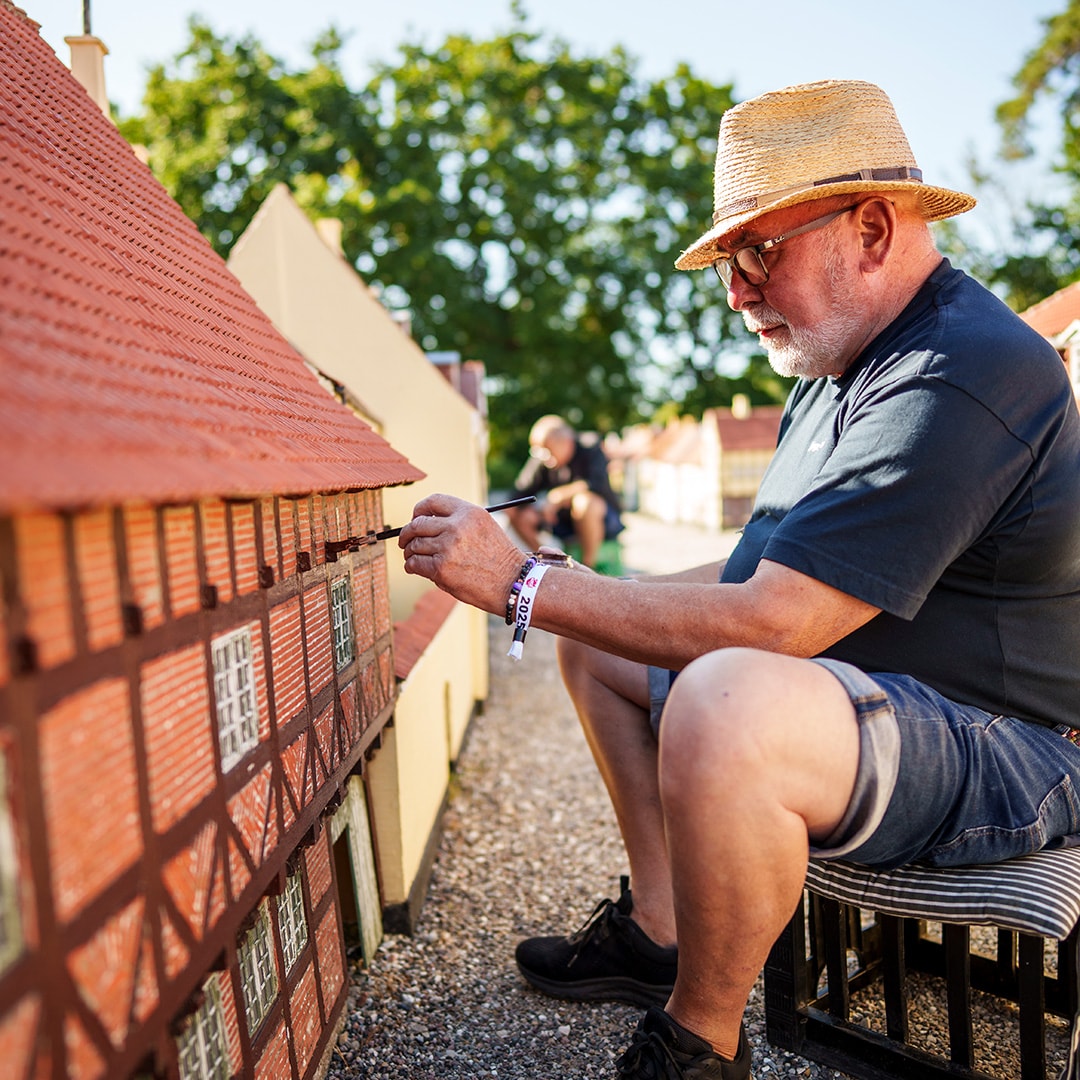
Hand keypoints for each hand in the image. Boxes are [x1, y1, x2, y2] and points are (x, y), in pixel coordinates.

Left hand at [398, 494, 524, 613]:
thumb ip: (458, 521)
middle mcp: (457, 526)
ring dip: (410, 552)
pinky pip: (415, 563)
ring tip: (413, 557)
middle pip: (417, 524)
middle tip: (405, 541)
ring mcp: (448, 547)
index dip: (419, 510)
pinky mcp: (441, 568)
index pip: (433, 501)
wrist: (512, 582)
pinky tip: (415, 567)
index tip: (415, 518)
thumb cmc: (498, 557)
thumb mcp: (484, 527)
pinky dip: (411, 566)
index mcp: (468, 512)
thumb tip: (425, 523)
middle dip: (407, 534)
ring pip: (414, 545)